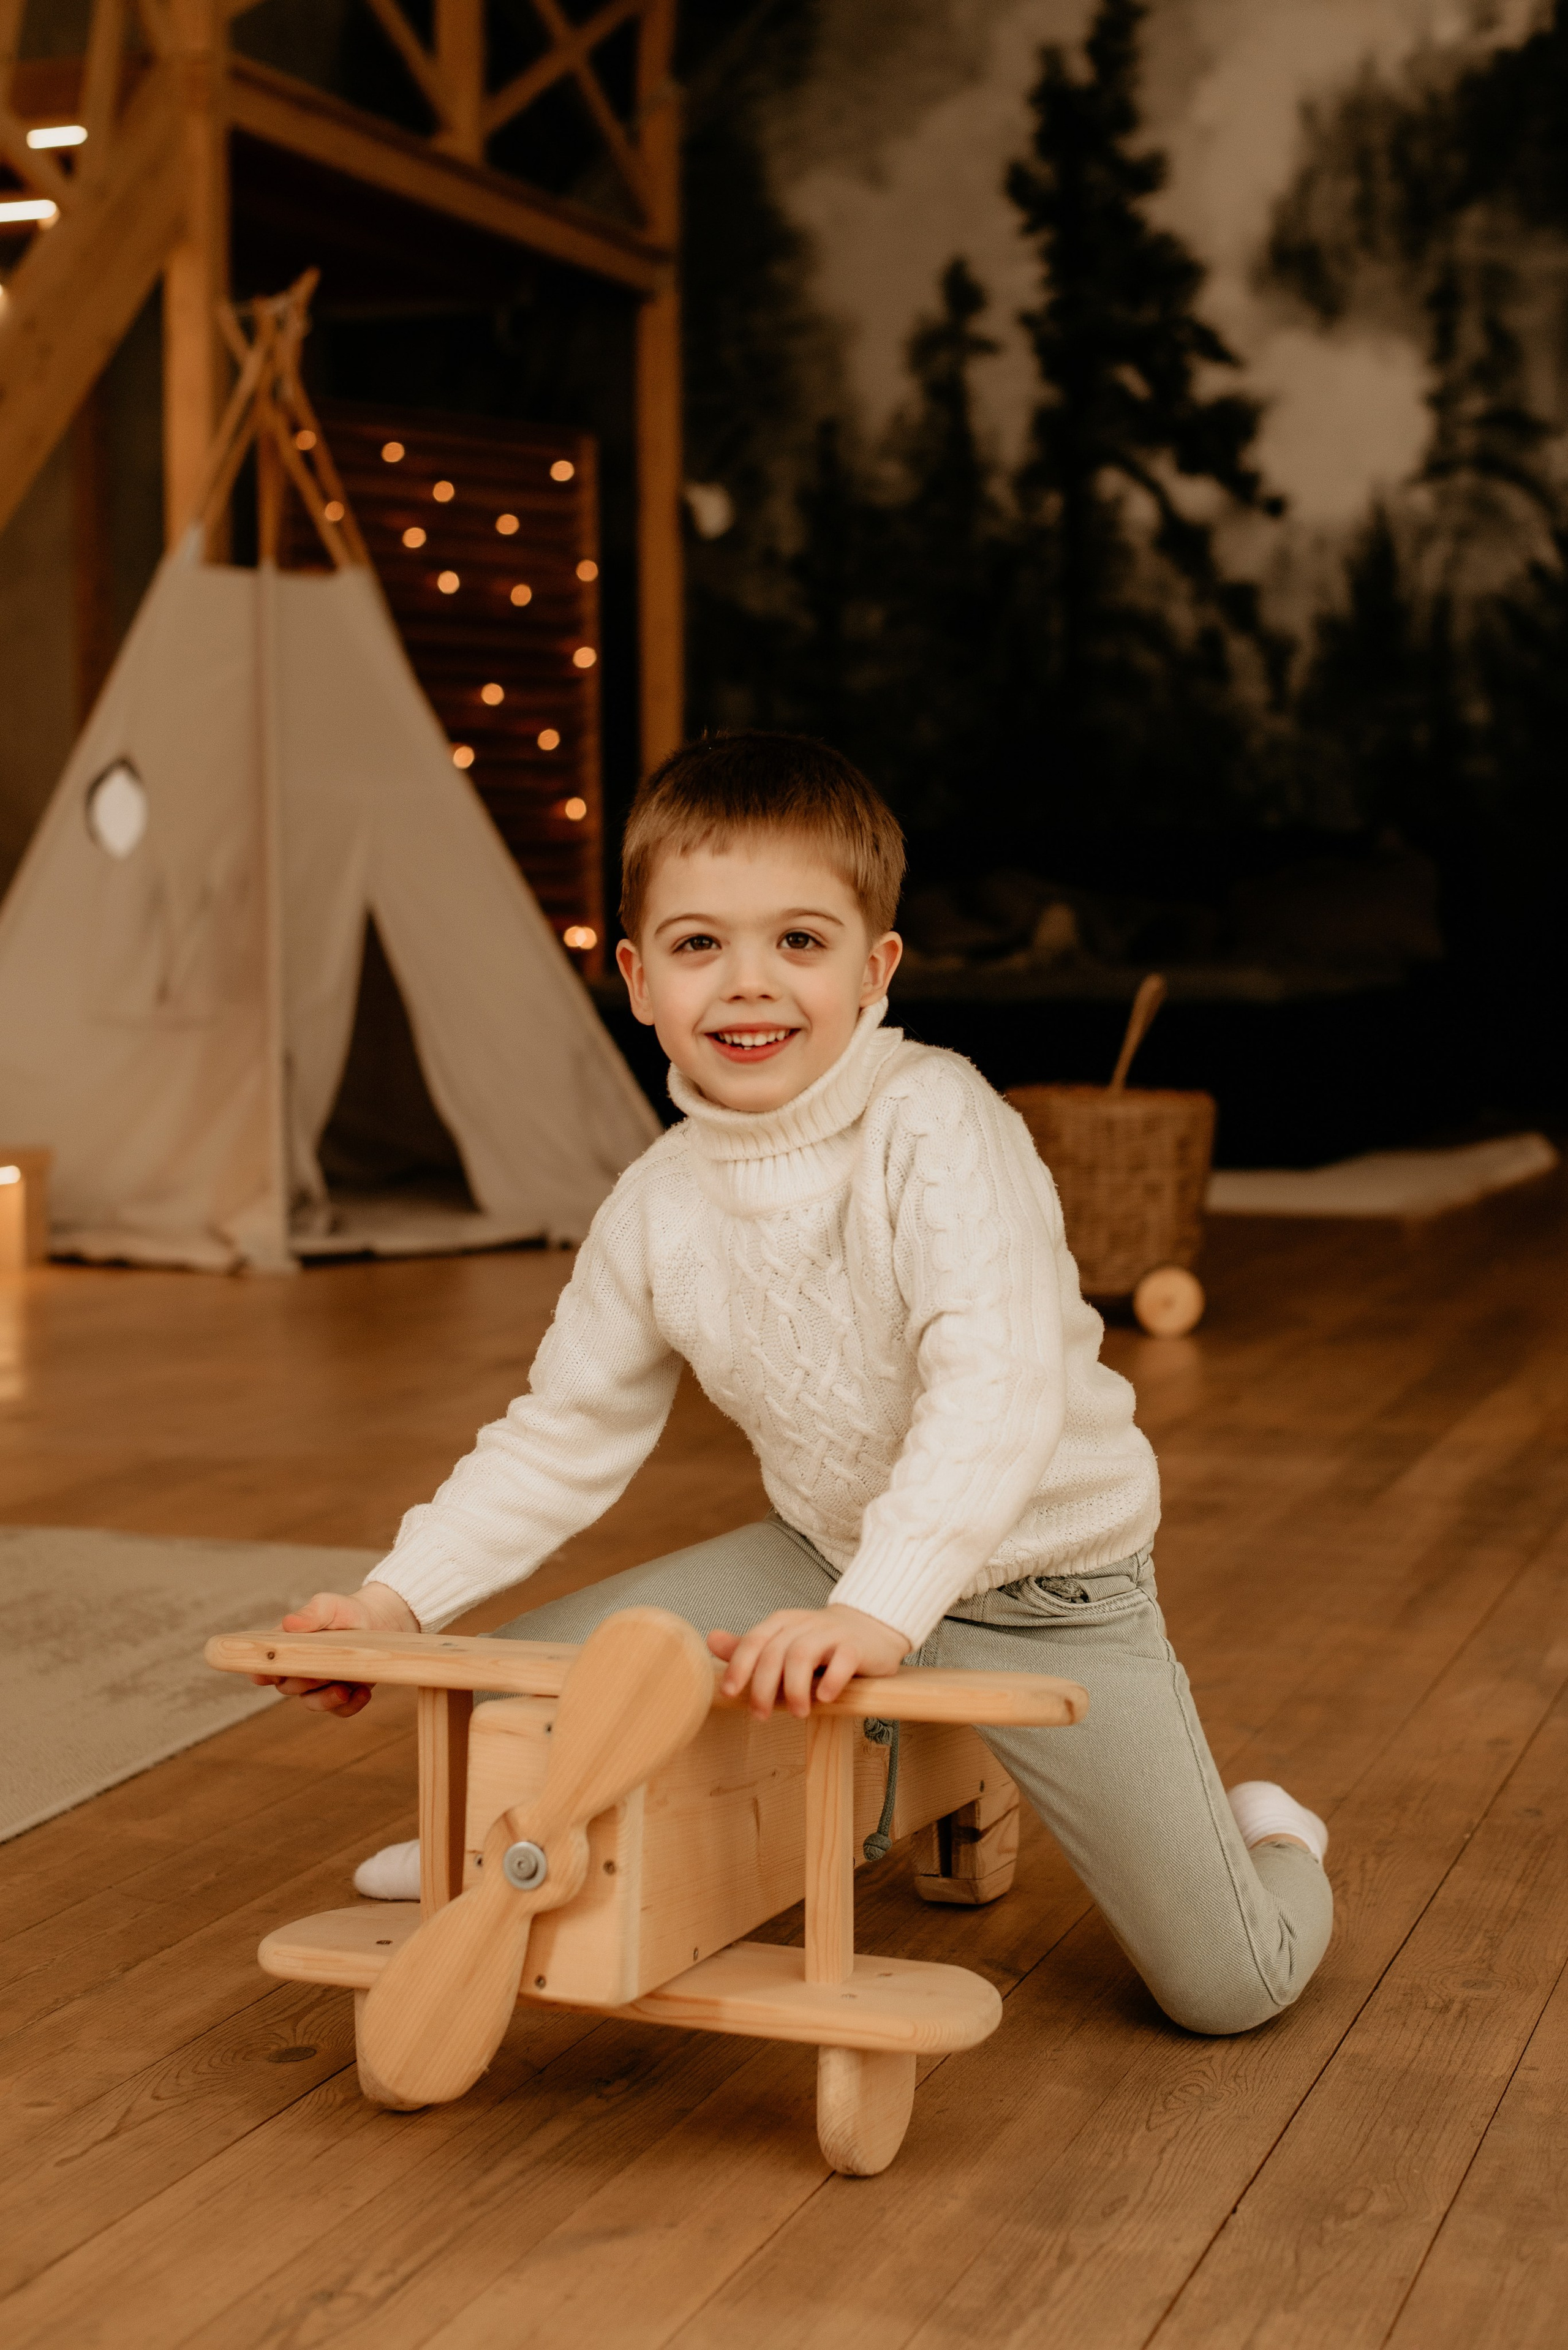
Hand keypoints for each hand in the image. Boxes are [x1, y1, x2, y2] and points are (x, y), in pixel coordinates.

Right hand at [249, 1582, 419, 1718]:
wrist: (377, 1621)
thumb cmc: (345, 1611)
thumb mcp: (328, 1606)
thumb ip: (310, 1615)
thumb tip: (288, 1624)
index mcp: (287, 1648)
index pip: (264, 1666)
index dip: (261, 1672)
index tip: (265, 1675)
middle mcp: (299, 1670)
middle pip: (288, 1687)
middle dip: (303, 1681)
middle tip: (322, 1671)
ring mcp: (320, 1686)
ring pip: (312, 1703)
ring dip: (326, 1699)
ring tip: (344, 1689)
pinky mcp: (342, 1695)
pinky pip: (340, 1711)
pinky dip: (351, 1705)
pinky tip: (364, 1692)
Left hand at [708, 1604, 909, 1719]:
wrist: (869, 1628)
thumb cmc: (820, 1643)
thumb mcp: (782, 1642)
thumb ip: (750, 1648)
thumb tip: (711, 1640)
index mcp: (782, 1623)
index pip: (754, 1640)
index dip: (739, 1667)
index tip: (730, 1694)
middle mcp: (804, 1624)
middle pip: (775, 1652)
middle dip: (764, 1687)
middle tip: (762, 1715)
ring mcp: (831, 1633)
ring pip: (803, 1654)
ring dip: (795, 1688)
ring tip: (798, 1713)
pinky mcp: (857, 1646)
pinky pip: (844, 1658)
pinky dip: (832, 1679)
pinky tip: (825, 1698)